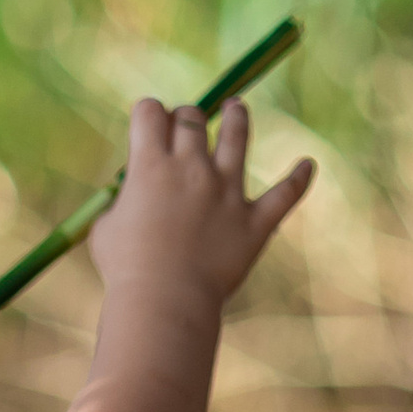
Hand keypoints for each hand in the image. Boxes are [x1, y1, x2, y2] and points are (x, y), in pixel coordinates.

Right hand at [87, 94, 314, 308]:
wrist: (163, 301)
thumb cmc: (125, 268)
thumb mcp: (105, 228)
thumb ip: (119, 203)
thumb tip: (128, 195)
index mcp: (150, 166)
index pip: (149, 112)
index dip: (148, 113)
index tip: (148, 126)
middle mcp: (191, 168)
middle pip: (191, 118)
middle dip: (185, 116)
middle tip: (184, 127)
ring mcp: (227, 190)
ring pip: (237, 136)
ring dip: (236, 118)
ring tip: (236, 110)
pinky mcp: (254, 220)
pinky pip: (285, 193)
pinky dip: (298, 179)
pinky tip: (308, 165)